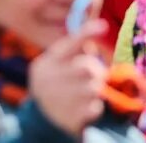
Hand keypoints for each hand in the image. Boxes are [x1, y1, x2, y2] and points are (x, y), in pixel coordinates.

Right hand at [29, 20, 107, 136]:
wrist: (43, 120)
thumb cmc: (57, 85)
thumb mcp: (57, 67)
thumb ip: (74, 53)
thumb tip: (94, 37)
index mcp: (47, 63)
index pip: (69, 44)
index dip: (86, 33)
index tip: (102, 25)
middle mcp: (49, 79)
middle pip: (86, 67)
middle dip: (97, 71)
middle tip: (96, 77)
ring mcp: (58, 99)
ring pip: (94, 88)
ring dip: (97, 91)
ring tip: (88, 94)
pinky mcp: (69, 118)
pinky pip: (95, 108)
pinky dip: (95, 108)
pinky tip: (85, 108)